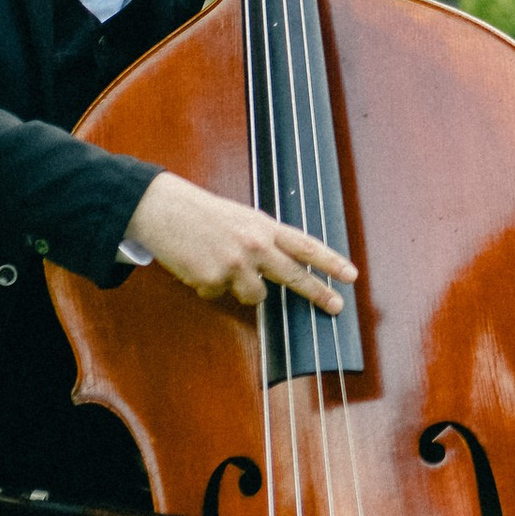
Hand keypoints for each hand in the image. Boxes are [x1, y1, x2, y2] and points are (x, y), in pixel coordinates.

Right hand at [129, 171, 357, 312]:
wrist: (163, 209)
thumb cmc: (203, 214)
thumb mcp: (243, 218)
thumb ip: (265, 239)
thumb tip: (284, 264)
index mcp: (263, 226)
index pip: (305, 246)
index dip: (330, 262)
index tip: (351, 275)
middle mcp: (254, 245)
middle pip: (294, 276)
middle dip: (317, 292)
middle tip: (336, 305)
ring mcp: (234, 264)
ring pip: (255, 296)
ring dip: (241, 288)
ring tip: (220, 263)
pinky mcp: (212, 279)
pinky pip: (218, 294)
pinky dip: (209, 285)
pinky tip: (198, 264)